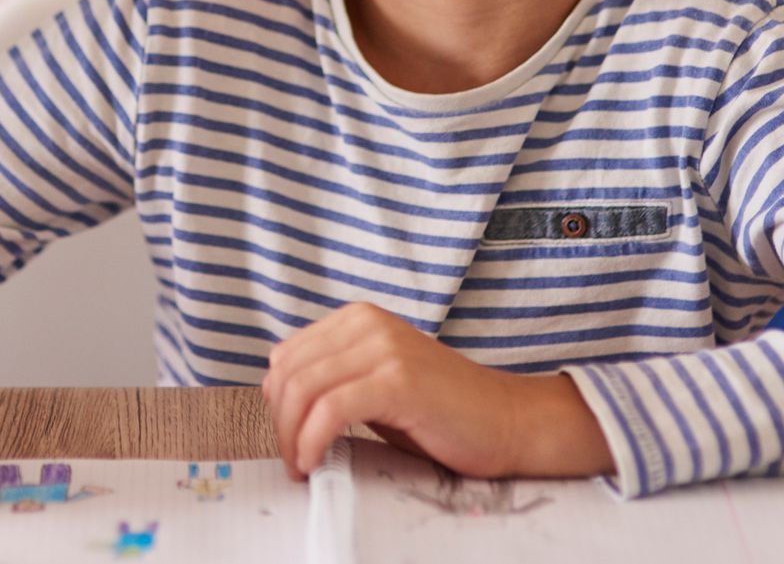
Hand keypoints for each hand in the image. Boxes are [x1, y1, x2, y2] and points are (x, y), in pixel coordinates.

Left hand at [261, 303, 612, 480]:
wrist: (506, 421)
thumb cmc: (440, 411)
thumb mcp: (375, 383)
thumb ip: (332, 377)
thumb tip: (276, 391)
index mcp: (359, 318)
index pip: (288, 355)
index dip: (277, 400)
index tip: (286, 436)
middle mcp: (368, 323)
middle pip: (290, 372)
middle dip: (279, 423)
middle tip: (291, 459)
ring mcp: (384, 347)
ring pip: (303, 389)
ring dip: (291, 436)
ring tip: (301, 465)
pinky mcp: (397, 378)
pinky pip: (331, 409)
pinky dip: (312, 440)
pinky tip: (313, 461)